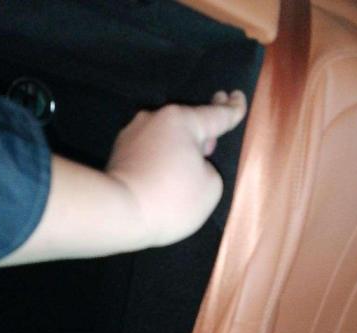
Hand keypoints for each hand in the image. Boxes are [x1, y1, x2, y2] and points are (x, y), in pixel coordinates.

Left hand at [107, 90, 246, 247]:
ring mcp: (132, 135)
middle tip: (216, 126)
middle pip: (187, 122)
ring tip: (189, 163)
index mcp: (181, 121)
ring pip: (166, 137)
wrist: (119, 213)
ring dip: (179, 147)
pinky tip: (165, 174)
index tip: (238, 96)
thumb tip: (191, 165)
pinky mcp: (119, 154)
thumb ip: (208, 169)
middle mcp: (154, 119)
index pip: (216, 114)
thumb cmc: (171, 198)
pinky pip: (150, 152)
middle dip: (203, 127)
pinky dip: (161, 160)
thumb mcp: (211, 187)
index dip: (232, 108)